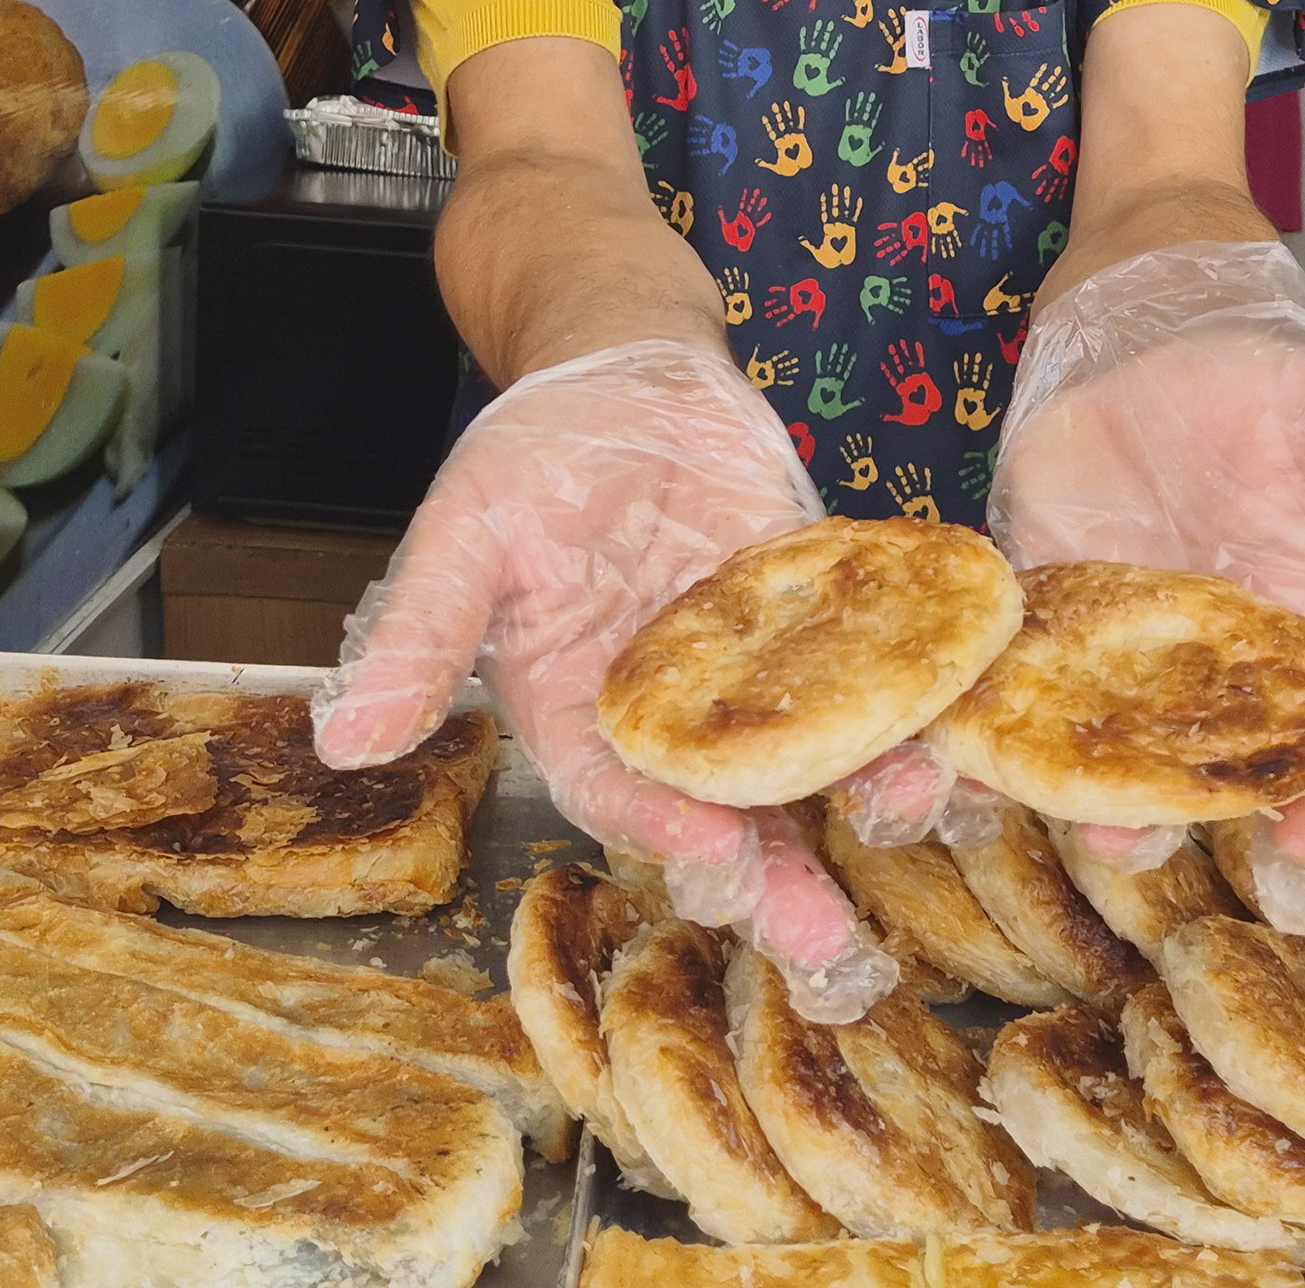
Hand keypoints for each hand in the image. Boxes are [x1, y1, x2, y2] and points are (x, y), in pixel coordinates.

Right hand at [311, 339, 893, 1011]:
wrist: (624, 365)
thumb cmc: (529, 451)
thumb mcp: (462, 530)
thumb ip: (418, 631)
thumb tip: (344, 736)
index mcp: (576, 711)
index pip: (617, 795)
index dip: (663, 830)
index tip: (715, 857)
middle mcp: (671, 713)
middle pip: (724, 810)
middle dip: (777, 877)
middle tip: (830, 940)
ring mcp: (753, 666)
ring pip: (810, 752)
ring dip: (864, 793)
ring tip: (917, 817)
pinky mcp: (821, 609)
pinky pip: (874, 658)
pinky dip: (916, 692)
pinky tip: (960, 721)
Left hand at [989, 241, 1304, 930]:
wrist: (1160, 338)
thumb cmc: (1269, 387)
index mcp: (1298, 639)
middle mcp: (1201, 671)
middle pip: (1185, 771)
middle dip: (1159, 821)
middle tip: (1128, 852)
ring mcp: (1107, 650)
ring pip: (1075, 742)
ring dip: (1033, 787)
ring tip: (986, 812)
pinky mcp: (1026, 613)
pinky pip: (990, 678)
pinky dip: (954, 715)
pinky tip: (915, 750)